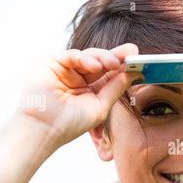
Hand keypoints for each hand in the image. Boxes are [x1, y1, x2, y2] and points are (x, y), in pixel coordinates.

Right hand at [18, 43, 142, 149]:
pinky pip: (72, 55)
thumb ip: (115, 89)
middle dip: (116, 56)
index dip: (123, 66)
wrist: (44, 129)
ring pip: (88, 56)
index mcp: (91, 90)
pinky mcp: (52, 64)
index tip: (138, 60)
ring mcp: (66, 70)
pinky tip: (95, 65)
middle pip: (101, 62)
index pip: (109, 74)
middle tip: (131, 53)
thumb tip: (132, 74)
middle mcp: (79, 78)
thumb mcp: (100, 106)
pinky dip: (84, 57)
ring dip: (103, 57)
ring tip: (113, 63)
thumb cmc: (70, 124)